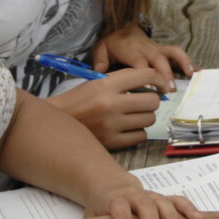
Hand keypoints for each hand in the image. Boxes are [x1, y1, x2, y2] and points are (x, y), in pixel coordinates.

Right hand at [46, 68, 166, 148]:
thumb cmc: (79, 100)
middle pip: (152, 101)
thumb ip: (123, 80)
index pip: (145, 76)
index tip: (160, 84)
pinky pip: (141, 136)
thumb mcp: (97, 82)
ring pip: (149, 119)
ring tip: (133, 115)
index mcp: (106, 85)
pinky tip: (128, 127)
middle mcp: (110, 104)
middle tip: (144, 102)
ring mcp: (112, 125)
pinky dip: (138, 132)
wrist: (57, 121)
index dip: (158, 79)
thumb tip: (153, 83)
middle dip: (152, 100)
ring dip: (145, 116)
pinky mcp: (112, 142)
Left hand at [84, 175, 207, 218]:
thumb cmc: (103, 206)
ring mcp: (150, 196)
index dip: (123, 218)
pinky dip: (188, 209)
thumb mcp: (93, 216)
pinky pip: (177, 201)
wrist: (111, 186)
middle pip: (145, 206)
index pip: (119, 206)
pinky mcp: (162, 198)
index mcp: (115, 199)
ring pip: (163, 204)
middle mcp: (135, 195)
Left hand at [91, 23, 195, 90]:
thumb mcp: (101, 47)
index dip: (144, 74)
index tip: (148, 88)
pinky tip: (198, 72)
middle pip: (159, 59)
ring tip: (190, 75)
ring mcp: (157, 49)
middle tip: (169, 89)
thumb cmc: (113, 42)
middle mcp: (147, 49)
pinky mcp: (164, 51)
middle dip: (165, 73)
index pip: (139, 62)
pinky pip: (178, 55)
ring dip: (182, 63)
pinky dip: (189, 62)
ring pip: (173, 53)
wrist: (122, 27)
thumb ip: (100, 59)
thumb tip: (100, 70)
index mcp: (131, 49)